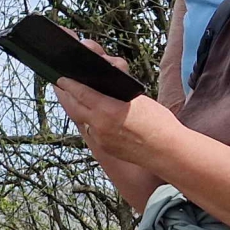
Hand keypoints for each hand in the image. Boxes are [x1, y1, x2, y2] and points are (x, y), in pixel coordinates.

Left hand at [53, 77, 176, 161]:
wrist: (168, 151)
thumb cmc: (159, 123)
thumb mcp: (138, 101)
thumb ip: (116, 96)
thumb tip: (100, 91)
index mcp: (108, 110)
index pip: (81, 93)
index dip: (69, 85)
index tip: (61, 78)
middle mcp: (100, 127)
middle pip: (74, 108)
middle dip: (66, 95)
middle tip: (61, 85)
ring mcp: (101, 139)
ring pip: (82, 119)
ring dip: (77, 108)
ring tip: (73, 96)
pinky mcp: (105, 148)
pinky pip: (92, 130)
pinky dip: (89, 120)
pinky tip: (91, 113)